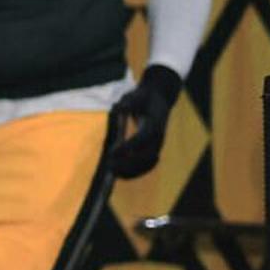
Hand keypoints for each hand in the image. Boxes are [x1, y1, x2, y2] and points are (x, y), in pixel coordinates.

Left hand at [105, 62, 179, 178]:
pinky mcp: (155, 150)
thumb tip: (119, 107)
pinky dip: (136, 172)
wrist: (159, 100)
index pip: (142, 138)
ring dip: (132, 171)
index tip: (112, 152)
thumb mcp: (136, 95)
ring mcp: (158, 145)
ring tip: (114, 173)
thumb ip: (129, 102)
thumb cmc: (144, 97)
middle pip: (146, 155)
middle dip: (128, 163)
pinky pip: (148, 165)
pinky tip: (122, 174)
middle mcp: (159, 137)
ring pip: (148, 164)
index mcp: (155, 123)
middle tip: (110, 166)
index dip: (128, 147)